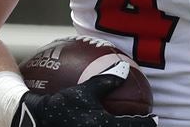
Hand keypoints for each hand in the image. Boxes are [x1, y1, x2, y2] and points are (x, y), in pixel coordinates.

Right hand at [10, 61, 155, 126]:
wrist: (33, 121)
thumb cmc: (58, 105)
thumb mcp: (83, 91)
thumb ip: (105, 81)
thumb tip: (124, 69)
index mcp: (105, 126)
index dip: (148, 123)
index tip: (155, 118)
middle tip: (147, 124)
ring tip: (128, 124)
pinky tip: (101, 123)